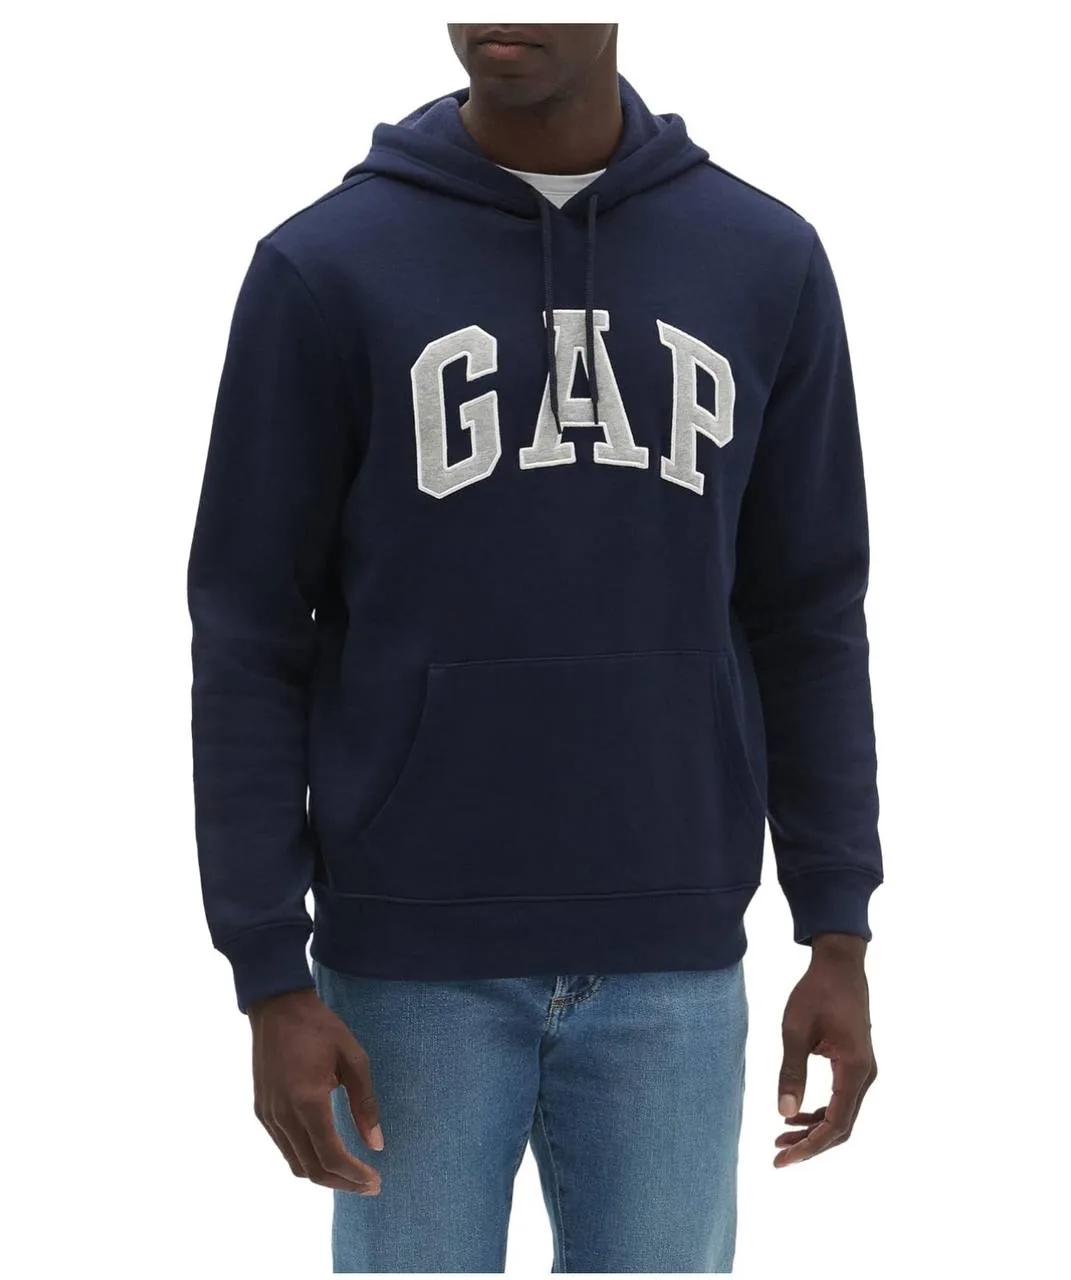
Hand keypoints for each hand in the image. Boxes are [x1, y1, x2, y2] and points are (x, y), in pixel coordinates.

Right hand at [248, 988, 383, 1192]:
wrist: (277, 1007)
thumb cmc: (320, 1028)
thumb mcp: (353, 1059)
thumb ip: (365, 1104)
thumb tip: (375, 1144)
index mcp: (307, 1101)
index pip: (331, 1156)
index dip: (354, 1176)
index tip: (376, 1180)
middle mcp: (283, 1115)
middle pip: (312, 1169)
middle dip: (342, 1183)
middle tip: (369, 1184)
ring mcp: (268, 1115)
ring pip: (295, 1164)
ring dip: (324, 1175)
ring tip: (351, 1174)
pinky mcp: (261, 1111)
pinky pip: (284, 1148)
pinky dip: (306, 1159)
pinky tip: (326, 1152)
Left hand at [774, 932, 876, 1167]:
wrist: (839, 965)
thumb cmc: (816, 993)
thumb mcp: (795, 1031)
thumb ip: (791, 1072)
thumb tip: (784, 1113)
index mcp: (854, 1068)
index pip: (836, 1123)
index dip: (810, 1146)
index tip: (783, 1159)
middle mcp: (865, 1074)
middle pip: (842, 1126)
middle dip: (811, 1144)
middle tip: (778, 1155)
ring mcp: (863, 1070)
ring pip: (842, 1114)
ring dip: (814, 1129)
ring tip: (781, 1138)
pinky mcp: (855, 1064)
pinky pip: (841, 1099)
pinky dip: (819, 1112)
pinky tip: (795, 1115)